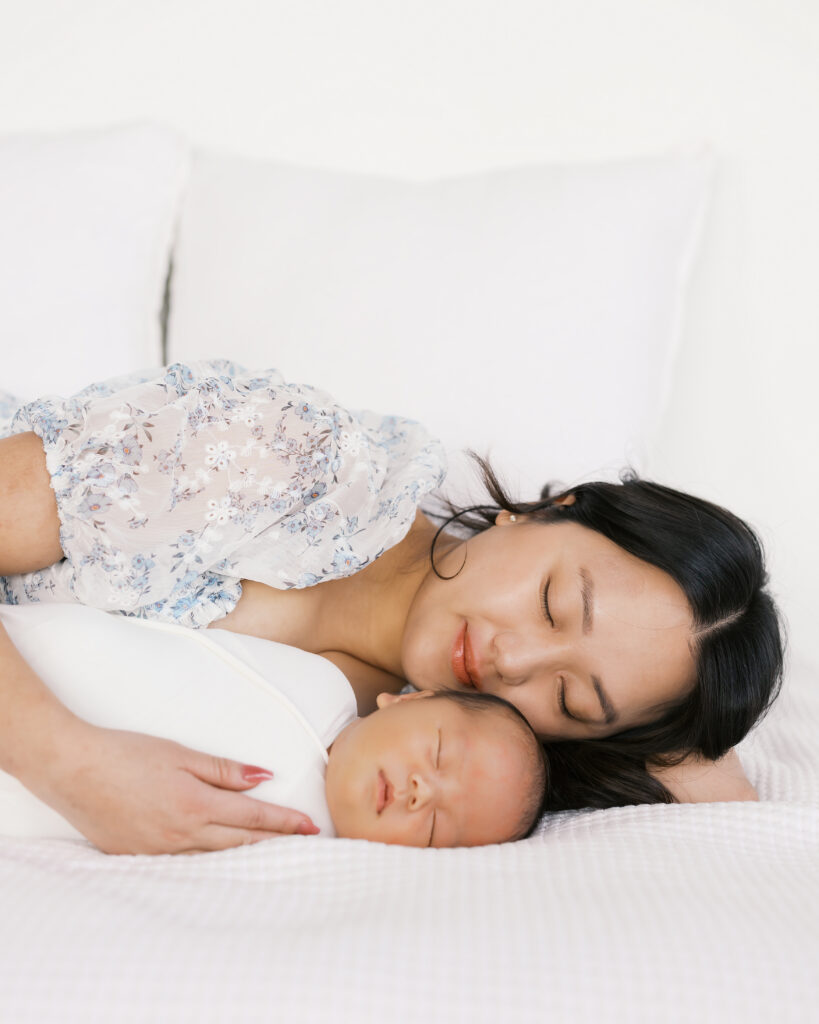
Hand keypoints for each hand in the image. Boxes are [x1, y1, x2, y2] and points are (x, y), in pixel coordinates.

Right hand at [27, 718, 319, 854]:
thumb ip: (224, 770)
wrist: (72, 770)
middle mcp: (181, 835)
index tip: (311, 826)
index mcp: (195, 806)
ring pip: (215, 859)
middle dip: (276, 843)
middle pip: (241, 844)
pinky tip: (223, 860)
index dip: (285, 822)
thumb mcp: (181, 754)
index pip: (252, 818)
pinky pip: (185, 864)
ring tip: (275, 855)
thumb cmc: (127, 754)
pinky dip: (211, 861)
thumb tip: (265, 777)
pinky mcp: (138, 857)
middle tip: (307, 845)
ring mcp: (159, 851)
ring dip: (247, 857)